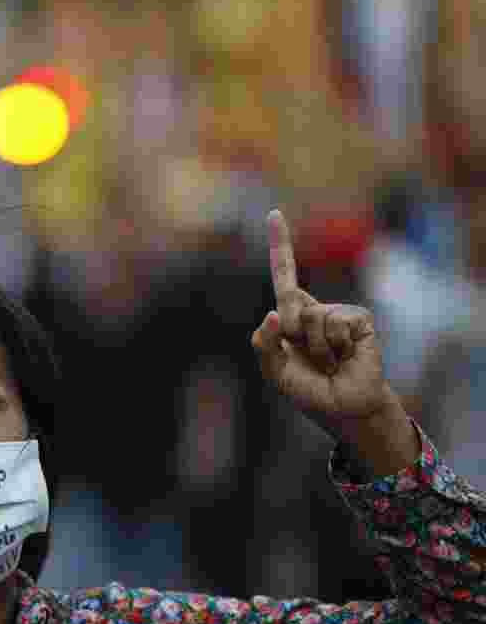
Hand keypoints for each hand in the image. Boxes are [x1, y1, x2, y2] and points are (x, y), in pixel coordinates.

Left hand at [251, 210, 394, 442]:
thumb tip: (274, 313)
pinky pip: (334, 324)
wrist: (344, 409)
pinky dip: (334, 346)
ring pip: (310, 317)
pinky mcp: (359, 319)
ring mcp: (337, 312)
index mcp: (292, 316)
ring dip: (315, 348)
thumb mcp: (273, 371)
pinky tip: (345, 358)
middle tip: (311, 360)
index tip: (273, 213)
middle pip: (288, 301)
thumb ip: (264, 344)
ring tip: (328, 362)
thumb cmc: (308, 390)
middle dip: (292, 330)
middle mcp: (314, 308)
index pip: (284, 275)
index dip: (280, 244)